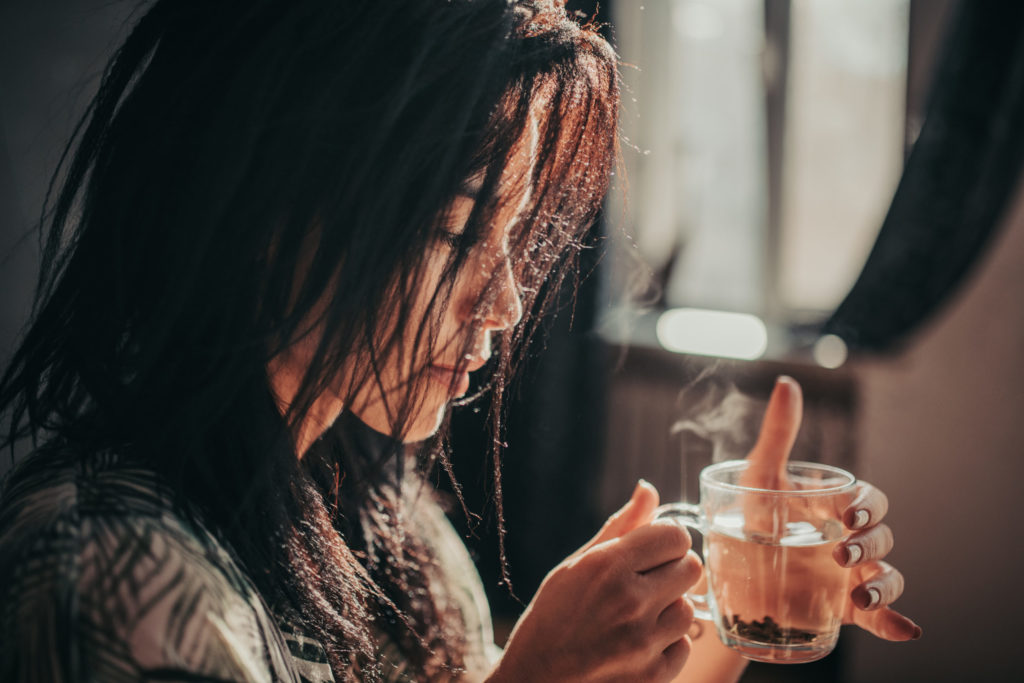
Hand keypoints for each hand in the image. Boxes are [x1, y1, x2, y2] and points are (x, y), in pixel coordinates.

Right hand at [490, 482, 702, 682]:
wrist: (535, 681)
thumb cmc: (552, 618)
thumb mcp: (576, 566)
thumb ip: (619, 528)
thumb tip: (649, 489)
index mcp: (607, 566)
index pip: (675, 535)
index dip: (667, 541)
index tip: (652, 551)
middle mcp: (629, 601)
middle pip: (692, 568)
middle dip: (673, 571)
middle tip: (648, 583)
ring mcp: (643, 642)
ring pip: (689, 609)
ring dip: (669, 610)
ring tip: (638, 617)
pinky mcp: (653, 676)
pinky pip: (684, 646)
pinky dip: (666, 645)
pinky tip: (637, 644)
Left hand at [744, 376, 921, 640]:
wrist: (726, 574)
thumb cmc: (748, 516)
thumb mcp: (758, 476)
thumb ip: (777, 433)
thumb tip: (786, 383)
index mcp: (833, 508)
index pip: (868, 501)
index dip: (867, 507)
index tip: (846, 516)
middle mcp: (847, 541)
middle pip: (881, 537)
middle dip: (870, 544)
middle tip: (840, 554)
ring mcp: (848, 576)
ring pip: (887, 575)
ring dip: (884, 584)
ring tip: (861, 596)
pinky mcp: (843, 609)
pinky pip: (882, 617)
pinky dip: (897, 623)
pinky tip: (905, 630)